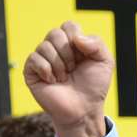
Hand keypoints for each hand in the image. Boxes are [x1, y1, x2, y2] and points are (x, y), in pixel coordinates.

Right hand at [23, 21, 114, 136]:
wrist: (84, 110)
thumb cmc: (94, 87)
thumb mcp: (105, 62)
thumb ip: (97, 43)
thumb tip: (76, 38)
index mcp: (71, 43)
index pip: (68, 26)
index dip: (76, 39)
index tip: (83, 57)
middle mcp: (55, 49)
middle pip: (55, 33)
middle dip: (68, 53)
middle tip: (73, 69)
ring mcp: (42, 59)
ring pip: (44, 46)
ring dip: (59, 65)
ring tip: (64, 78)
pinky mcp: (31, 71)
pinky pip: (34, 58)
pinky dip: (47, 70)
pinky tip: (52, 81)